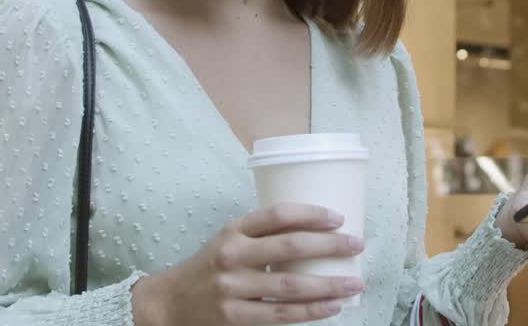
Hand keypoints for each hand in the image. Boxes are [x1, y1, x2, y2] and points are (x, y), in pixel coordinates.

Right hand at [131, 203, 365, 325]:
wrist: (170, 303)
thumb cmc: (210, 266)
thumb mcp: (229, 239)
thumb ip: (262, 234)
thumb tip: (316, 231)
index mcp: (233, 230)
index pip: (277, 214)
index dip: (310, 213)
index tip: (338, 217)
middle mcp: (232, 255)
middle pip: (290, 247)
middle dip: (330, 245)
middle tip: (356, 245)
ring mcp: (232, 288)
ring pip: (290, 285)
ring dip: (328, 284)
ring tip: (354, 282)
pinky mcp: (234, 316)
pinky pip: (280, 314)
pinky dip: (310, 311)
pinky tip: (332, 307)